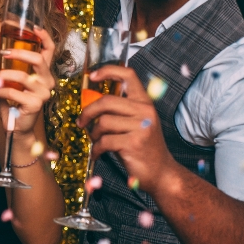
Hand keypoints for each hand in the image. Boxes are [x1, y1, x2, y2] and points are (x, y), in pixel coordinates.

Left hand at [0, 26, 55, 134]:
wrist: (17, 126)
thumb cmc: (14, 100)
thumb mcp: (11, 78)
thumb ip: (8, 63)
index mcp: (44, 72)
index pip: (50, 50)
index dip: (44, 37)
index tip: (33, 28)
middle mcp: (48, 81)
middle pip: (38, 59)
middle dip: (19, 53)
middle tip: (3, 52)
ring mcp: (43, 93)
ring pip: (23, 76)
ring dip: (4, 75)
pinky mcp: (36, 105)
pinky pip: (14, 93)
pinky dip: (2, 91)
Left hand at [77, 65, 176, 193]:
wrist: (161, 173)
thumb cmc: (144, 147)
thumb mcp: (136, 123)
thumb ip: (120, 111)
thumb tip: (90, 102)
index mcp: (145, 103)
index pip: (129, 75)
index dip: (109, 71)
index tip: (93, 76)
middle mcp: (145, 111)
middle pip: (107, 101)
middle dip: (88, 112)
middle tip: (81, 122)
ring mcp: (141, 127)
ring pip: (103, 122)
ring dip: (94, 134)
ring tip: (96, 141)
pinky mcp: (133, 143)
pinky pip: (104, 141)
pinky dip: (96, 149)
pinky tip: (98, 153)